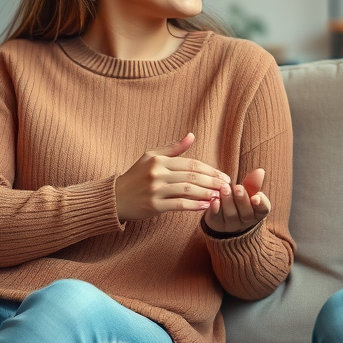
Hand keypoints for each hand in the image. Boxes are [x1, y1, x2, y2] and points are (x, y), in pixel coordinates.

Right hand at [113, 133, 227, 221]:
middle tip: (226, 186)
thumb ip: (172, 148)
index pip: (191, 164)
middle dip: (212, 181)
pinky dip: (194, 206)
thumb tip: (192, 136)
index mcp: (158, 160)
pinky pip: (178, 205)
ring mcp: (155, 190)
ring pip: (187, 190)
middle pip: (191, 176)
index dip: (210, 170)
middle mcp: (157, 173)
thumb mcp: (150, 157)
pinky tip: (206, 206)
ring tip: (220, 196)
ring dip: (206, 194)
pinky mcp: (153, 206)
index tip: (223, 175)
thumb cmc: (136, 176)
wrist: (116, 198)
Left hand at [204, 167, 270, 234]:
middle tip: (238, 187)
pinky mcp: (218, 223)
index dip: (261, 203)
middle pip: (246, 213)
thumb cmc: (240, 199)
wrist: (224, 215)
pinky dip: (216, 209)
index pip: (263, 209)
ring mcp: (232, 224)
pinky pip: (217, 217)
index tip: (256, 197)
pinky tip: (214, 200)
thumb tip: (259, 172)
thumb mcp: (248, 192)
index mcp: (257, 212)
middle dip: (242, 199)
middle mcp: (246, 221)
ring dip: (228, 201)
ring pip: (231, 215)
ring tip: (225, 188)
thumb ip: (252, 185)